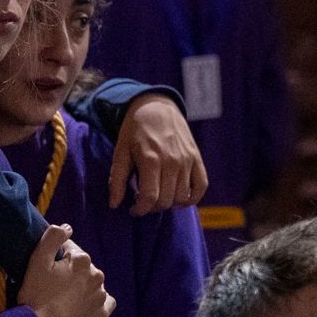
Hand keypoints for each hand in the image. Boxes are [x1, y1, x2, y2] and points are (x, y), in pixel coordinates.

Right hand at [17, 223, 116, 316]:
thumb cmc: (36, 294)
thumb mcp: (37, 261)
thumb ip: (53, 237)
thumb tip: (68, 227)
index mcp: (82, 259)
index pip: (70, 250)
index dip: (56, 258)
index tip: (46, 270)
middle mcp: (97, 274)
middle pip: (82, 267)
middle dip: (70, 272)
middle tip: (53, 285)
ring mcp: (101, 295)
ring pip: (92, 283)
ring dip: (81, 286)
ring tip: (64, 297)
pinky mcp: (102, 313)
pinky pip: (104, 301)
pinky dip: (95, 301)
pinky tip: (82, 305)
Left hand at [108, 92, 209, 215]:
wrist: (156, 107)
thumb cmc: (135, 131)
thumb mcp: (120, 152)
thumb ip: (117, 180)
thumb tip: (114, 205)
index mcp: (150, 159)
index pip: (150, 198)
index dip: (140, 210)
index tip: (133, 210)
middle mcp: (172, 161)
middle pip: (166, 200)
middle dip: (152, 207)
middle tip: (144, 201)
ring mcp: (187, 160)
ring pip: (182, 197)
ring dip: (169, 203)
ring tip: (159, 196)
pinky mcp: (197, 158)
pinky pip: (201, 186)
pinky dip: (192, 198)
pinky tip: (180, 199)